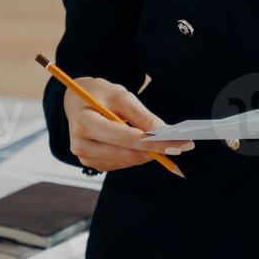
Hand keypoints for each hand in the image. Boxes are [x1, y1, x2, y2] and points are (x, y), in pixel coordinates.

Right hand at [63, 75, 194, 172]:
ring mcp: (84, 157)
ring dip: (149, 154)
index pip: (123, 137)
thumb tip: (165, 133)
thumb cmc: (100, 94)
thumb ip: (142, 115)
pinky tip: (149, 147)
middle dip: (155, 150)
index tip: (176, 142)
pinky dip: (137, 156)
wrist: (77, 102)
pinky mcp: (92, 163)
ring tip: (170, 144)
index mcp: (83, 122)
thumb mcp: (120, 95)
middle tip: (182, 146)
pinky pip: (121, 163)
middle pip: (125, 153)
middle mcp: (80, 144)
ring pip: (126, 161)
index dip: (152, 142)